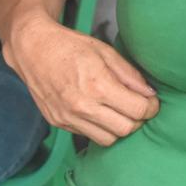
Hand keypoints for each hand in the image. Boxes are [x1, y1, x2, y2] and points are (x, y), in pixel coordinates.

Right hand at [4, 16, 158, 145]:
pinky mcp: (59, 123)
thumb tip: (150, 93)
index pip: (137, 110)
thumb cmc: (70, 46)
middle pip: (126, 129)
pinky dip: (99, 128)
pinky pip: (88, 135)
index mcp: (98, 85)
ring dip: (118, 128)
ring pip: (108, 139)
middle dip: (138, 120)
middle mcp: (82, 106)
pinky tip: (99, 112)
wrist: (33, 50)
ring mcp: (68, 118)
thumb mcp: (105, 51)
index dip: (151, 107)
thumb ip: (129, 74)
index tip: (152, 102)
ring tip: (119, 111)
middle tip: (138, 107)